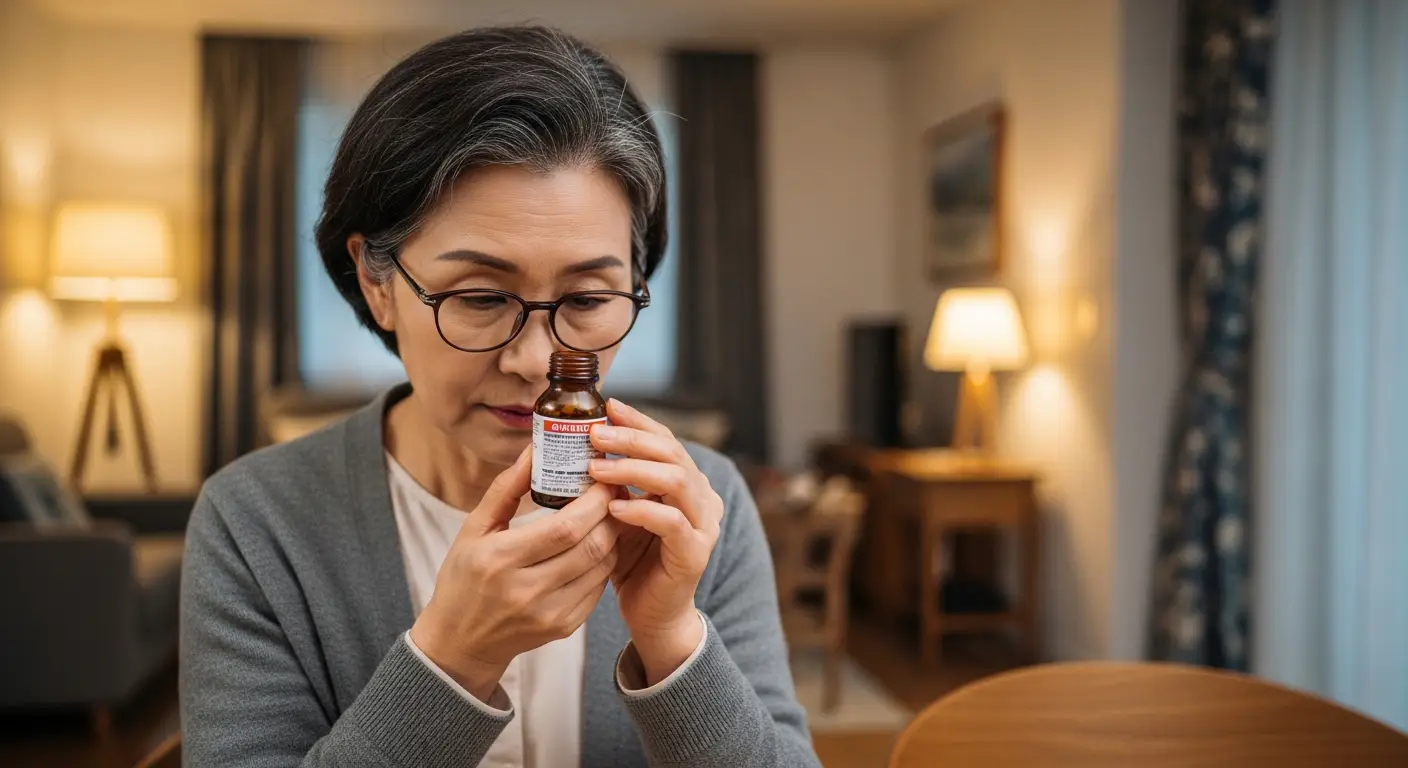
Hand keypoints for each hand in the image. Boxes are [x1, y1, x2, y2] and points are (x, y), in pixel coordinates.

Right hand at [408, 447, 620, 700]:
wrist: (461, 642)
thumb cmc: (464, 578)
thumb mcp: (473, 529)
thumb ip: (506, 488)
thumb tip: (535, 448)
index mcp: (500, 559)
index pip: (566, 527)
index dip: (594, 501)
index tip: (605, 478)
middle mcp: (527, 590)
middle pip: (592, 545)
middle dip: (611, 514)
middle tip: (616, 490)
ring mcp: (549, 613)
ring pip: (602, 566)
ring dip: (614, 536)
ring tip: (611, 513)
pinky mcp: (564, 627)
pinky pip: (598, 587)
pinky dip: (605, 561)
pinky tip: (600, 543)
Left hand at [588, 399, 722, 684]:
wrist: (653, 617)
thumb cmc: (632, 562)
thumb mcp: (619, 514)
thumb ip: (612, 483)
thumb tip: (580, 445)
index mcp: (686, 482)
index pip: (666, 439)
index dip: (638, 421)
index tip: (607, 406)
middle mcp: (702, 497)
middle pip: (672, 452)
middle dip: (631, 439)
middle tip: (594, 434)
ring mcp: (703, 525)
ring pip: (675, 480)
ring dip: (633, 469)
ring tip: (596, 468)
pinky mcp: (695, 553)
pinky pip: (671, 522)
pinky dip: (641, 510)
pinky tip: (614, 508)